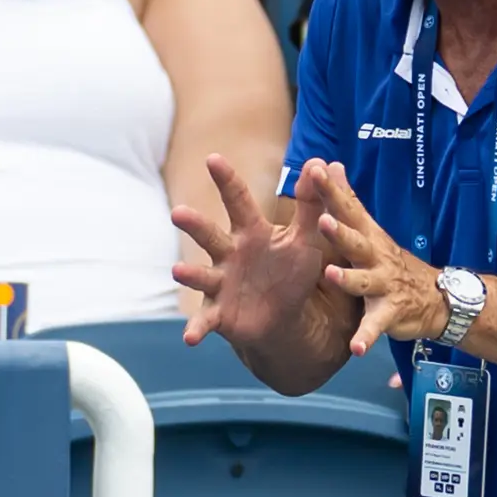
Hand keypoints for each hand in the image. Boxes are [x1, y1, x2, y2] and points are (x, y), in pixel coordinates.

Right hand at [171, 155, 336, 349]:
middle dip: (194, 226)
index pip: (236, 200)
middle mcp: (228, 255)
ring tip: (177, 272)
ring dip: (189, 275)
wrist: (282, 317)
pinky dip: (197, 328)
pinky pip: (205, 320)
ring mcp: (219, 284)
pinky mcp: (218, 313)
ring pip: (201, 277)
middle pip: (209, 236)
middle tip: (178, 212)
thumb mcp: (305, 237)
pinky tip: (190, 338)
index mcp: (250, 232)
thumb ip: (311, 204)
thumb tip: (318, 162)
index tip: (212, 158)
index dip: (226, 180)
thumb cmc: (291, 271)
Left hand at [296, 159, 450, 357]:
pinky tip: (355, 348)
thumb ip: (349, 201)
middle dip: (339, 231)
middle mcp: (376, 256)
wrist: (437, 298)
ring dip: (348, 279)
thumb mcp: (371, 230)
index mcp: (368, 237)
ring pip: (363, 282)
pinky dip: (366, 337)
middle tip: (322, 220)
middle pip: (356, 241)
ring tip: (331, 275)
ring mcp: (384, 284)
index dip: (332, 190)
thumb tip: (332, 165)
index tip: (315, 169)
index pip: (348, 208)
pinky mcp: (389, 313)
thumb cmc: (391, 262)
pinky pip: (375, 326)